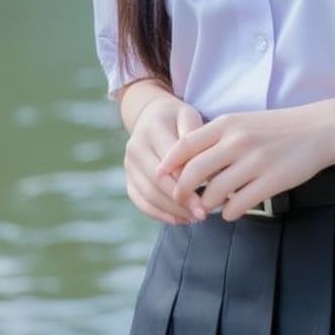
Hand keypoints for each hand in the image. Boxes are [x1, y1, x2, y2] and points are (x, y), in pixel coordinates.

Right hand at [124, 93, 204, 223]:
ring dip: (172, 210)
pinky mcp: (129, 178)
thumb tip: (200, 166)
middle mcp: (135, 147)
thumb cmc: (179, 118)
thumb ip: (194, 137)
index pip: (169, 163)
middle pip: (157, 182)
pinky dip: (159, 214)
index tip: (206, 199)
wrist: (152, 115)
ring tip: (195, 217)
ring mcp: (129, 165)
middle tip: (203, 214)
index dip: (187, 183)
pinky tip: (180, 219)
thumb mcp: (189, 116)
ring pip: (148, 194)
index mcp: (152, 130)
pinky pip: (140, 201)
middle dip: (180, 201)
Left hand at [157, 102, 334, 221]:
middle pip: (193, 173)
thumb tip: (185, 163)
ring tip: (209, 208)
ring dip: (207, 206)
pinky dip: (229, 213)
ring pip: (214, 193)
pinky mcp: (272, 181)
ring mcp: (255, 161)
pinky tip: (231, 211)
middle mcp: (237, 141)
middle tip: (182, 202)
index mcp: (227, 123)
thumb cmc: (276, 128)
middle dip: (182, 192)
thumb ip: (215, 139)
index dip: (167, 164)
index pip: (185, 145)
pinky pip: (238, 205)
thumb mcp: (242, 122)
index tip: (158, 177)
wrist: (319, 129)